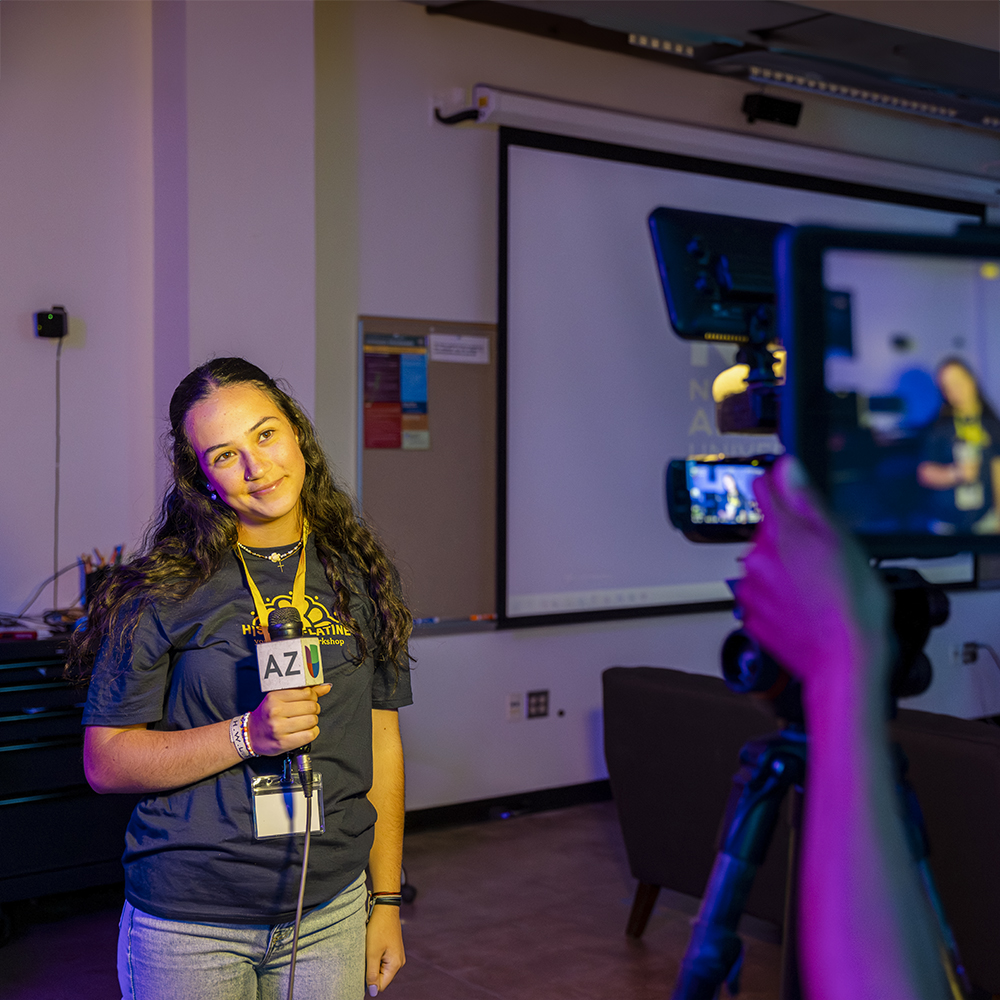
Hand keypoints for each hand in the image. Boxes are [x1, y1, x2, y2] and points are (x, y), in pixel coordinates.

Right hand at [246, 684, 330, 755]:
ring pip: (312, 720)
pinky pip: (309, 735)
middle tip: (308, 712)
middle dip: (314, 709)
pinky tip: (306, 731)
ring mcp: (279, 728)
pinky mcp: (283, 743)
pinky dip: (313, 732)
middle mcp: (275, 712)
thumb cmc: (267, 715)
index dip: (313, 696)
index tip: (310, 700)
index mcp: (274, 697)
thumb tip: (326, 687)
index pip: (307, 692)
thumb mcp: (280, 698)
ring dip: (313, 721)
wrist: (251, 734)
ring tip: (306, 721)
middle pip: (311, 706)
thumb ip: (304, 691)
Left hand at [365, 904, 404, 994]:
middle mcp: (399, 961)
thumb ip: (371, 974)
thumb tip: (373, 992)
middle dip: (371, 970)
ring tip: (370, 949)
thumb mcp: (372, 952)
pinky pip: (382, 959)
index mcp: (396, 965)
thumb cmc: (379, 928)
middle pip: (381, 977)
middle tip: (366, 956)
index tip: (363, 967)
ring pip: (381, 968)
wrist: (385, 907)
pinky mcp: (393, 948)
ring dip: (372, 962)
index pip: (381, 985)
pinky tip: (372, 945)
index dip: (370, 981)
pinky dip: (375, 955)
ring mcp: (397, 954)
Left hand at [737, 456, 888, 688]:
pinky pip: (761, 594)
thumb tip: (787, 467)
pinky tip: (804, 606)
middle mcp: (757, 557)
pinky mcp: (750, 614)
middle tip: (822, 558)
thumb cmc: (853, 605)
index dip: (778, 485)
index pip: (763, 488)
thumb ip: (808, 501)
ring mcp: (750, 588)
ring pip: (765, 564)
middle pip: (768, 531)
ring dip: (783, 569)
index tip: (788, 488)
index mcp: (781, 532)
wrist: (844, 661)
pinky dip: (777, 596)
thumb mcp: (843, 541)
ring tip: (816, 588)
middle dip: (790, 538)